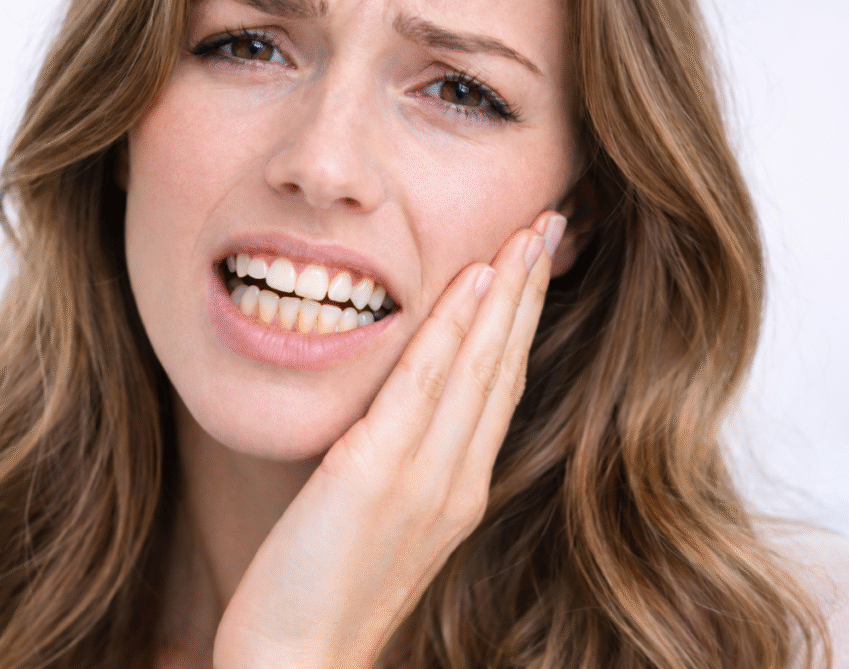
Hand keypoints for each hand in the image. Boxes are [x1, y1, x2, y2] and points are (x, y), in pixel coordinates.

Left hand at [212, 211, 565, 668]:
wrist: (296, 662)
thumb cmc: (326, 587)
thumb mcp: (379, 517)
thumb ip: (402, 462)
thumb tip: (400, 407)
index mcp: (458, 488)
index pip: (501, 387)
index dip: (523, 321)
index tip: (535, 264)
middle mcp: (457, 480)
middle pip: (505, 366)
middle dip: (530, 290)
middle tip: (552, 224)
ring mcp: (424, 479)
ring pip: (478, 367)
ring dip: (505, 293)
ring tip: (528, 233)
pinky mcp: (376, 476)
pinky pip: (423, 387)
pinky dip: (453, 330)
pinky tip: (471, 281)